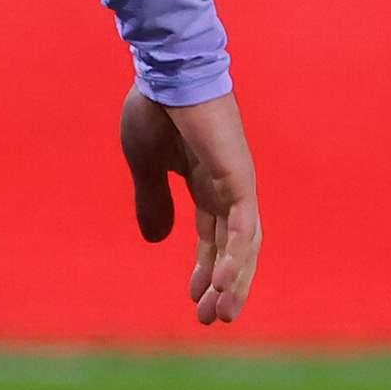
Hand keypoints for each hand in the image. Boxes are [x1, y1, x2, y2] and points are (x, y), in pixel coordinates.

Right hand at [119, 86, 260, 326]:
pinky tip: (222, 285)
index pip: (215, 236)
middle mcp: (229, 187)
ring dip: (233, 282)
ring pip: (244, 245)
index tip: (194, 299)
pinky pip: (241, 229)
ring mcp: (237, 182)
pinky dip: (234, 260)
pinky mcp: (238, 178)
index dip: (206, 269)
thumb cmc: (155, 107)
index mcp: (207, 183)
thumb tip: (157, 240)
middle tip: (212, 319)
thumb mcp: (146, 166)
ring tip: (220, 314)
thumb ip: (152, 201)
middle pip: (235, 247)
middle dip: (223, 284)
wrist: (164, 70)